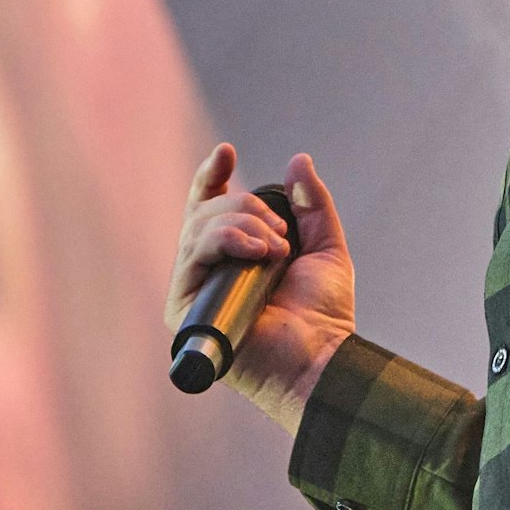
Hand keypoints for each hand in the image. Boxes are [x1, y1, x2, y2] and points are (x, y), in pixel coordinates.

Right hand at [165, 144, 355, 434]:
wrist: (320, 356)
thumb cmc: (324, 314)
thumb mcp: (324, 247)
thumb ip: (312, 204)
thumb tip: (298, 161)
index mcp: (235, 255)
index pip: (210, 206)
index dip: (212, 176)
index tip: (227, 152)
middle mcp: (209, 270)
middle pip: (207, 211)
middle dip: (248, 209)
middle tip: (281, 236)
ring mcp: (195, 289)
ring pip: (200, 227)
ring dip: (242, 226)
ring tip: (276, 249)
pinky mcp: (186, 308)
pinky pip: (194, 254)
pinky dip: (226, 241)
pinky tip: (258, 253)